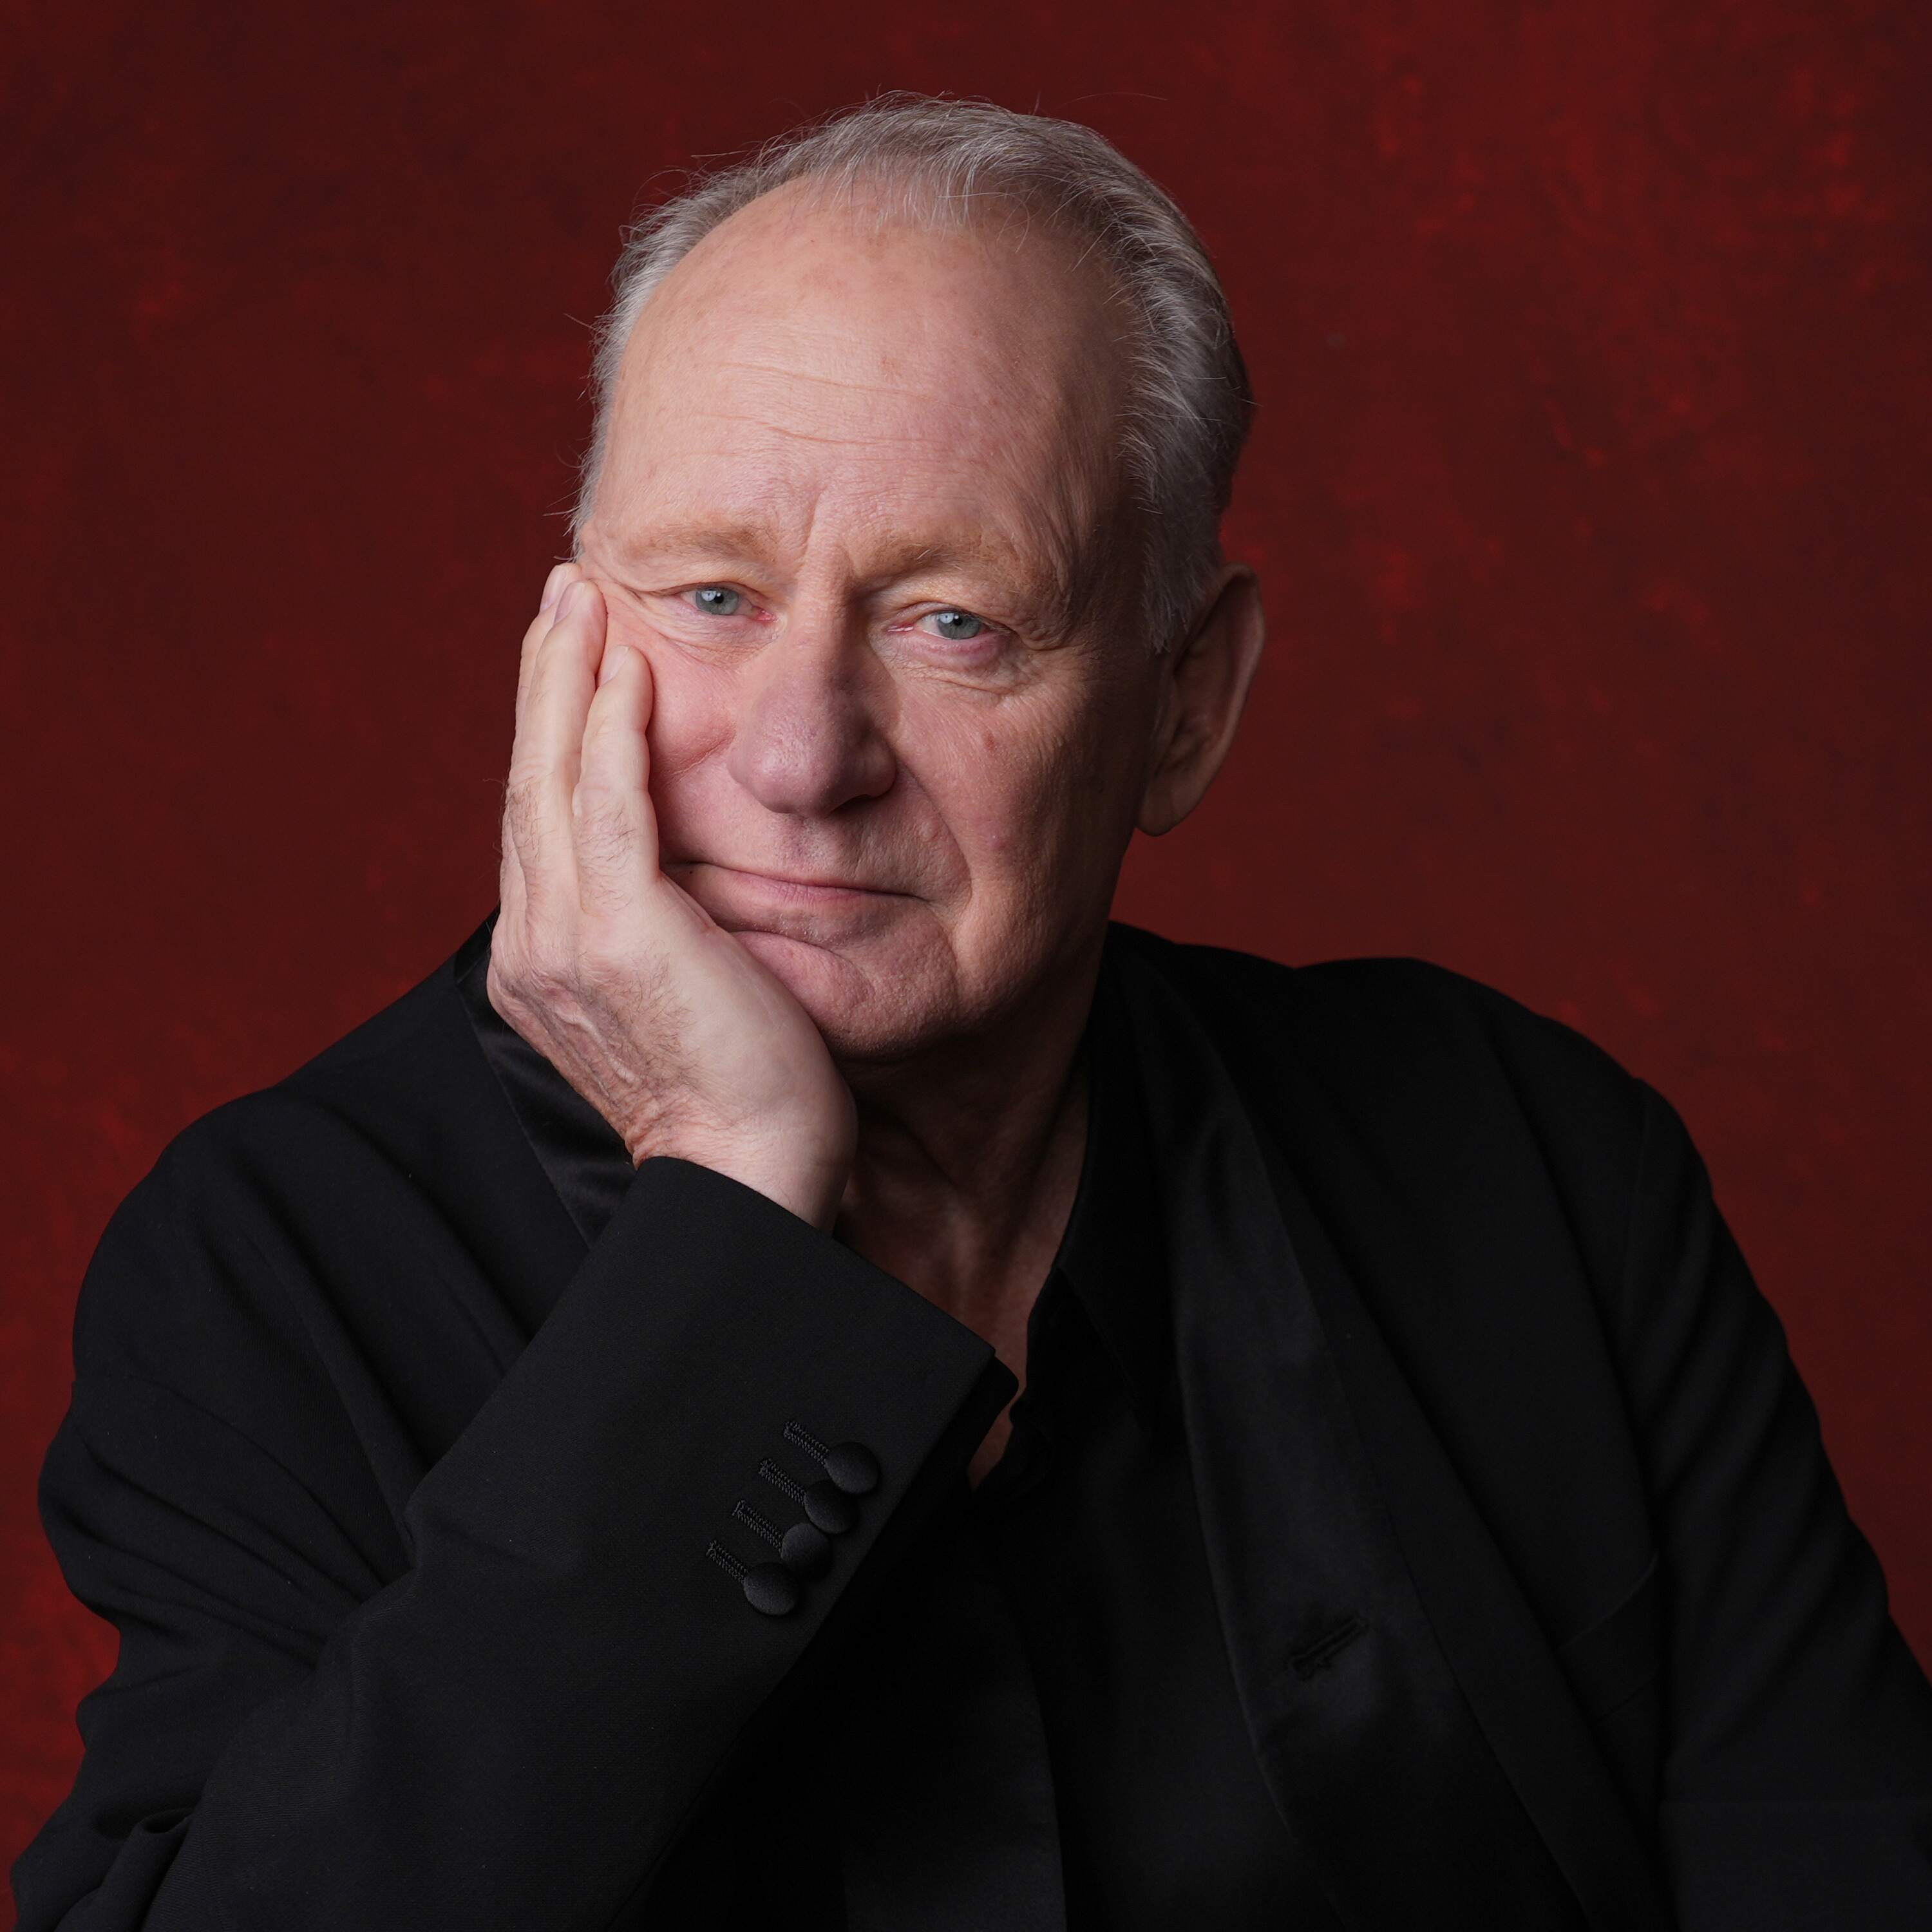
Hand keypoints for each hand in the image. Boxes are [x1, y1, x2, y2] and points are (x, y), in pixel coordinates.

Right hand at [487, 562, 856, 1228]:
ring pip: (552, 777)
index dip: (549, 728)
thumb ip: (650, 927)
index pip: (540, 817)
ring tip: (581, 597)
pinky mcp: (617, 935)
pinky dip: (608, 730)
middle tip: (563, 592)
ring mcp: (563, 940)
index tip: (569, 656)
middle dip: (542, 678)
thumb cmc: (738, 1091)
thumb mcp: (677, 994)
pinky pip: (606, 805)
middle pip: (528, 780)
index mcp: (540, 960)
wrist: (750, 1171)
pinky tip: (624, 668)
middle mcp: (533, 944)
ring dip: (566, 676)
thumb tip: (673, 873)